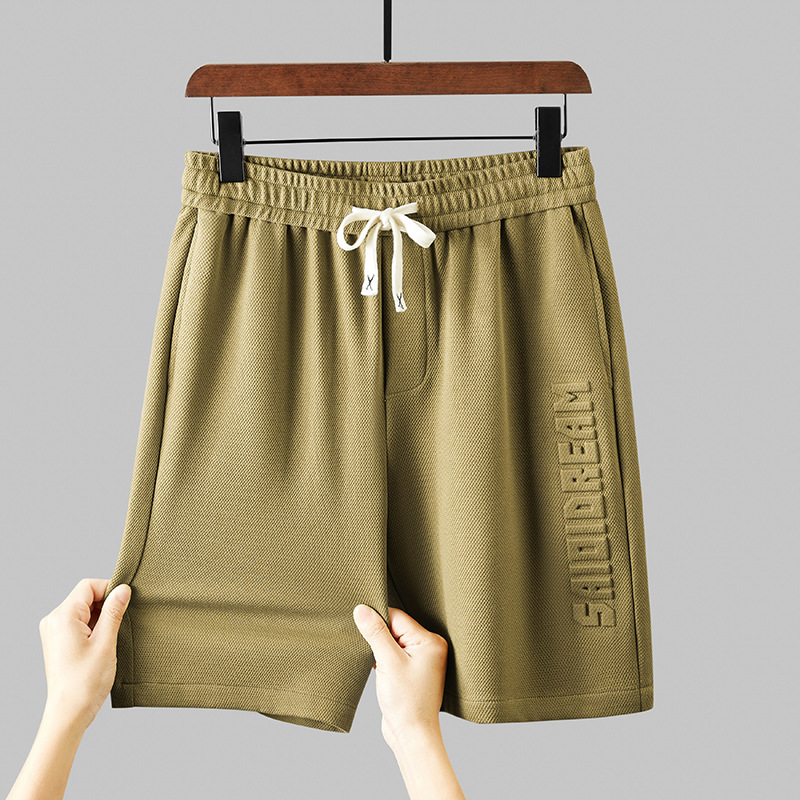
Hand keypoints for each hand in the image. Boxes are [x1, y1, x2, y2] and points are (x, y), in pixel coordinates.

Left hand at [39, 578, 130, 728]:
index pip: (88, 586)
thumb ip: (114, 612)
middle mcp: (54, 621)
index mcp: (63, 617)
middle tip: (120, 622)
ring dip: (100, 617)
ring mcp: (54, 631)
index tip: (125, 601)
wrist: (69, 712)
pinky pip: (78, 622)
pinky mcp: (58, 641)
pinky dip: (93, 626)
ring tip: (110, 637)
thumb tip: (123, 589)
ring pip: (83, 609)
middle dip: (106, 605)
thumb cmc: (85, 682)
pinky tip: (102, 642)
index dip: (109, 589)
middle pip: (85, 596)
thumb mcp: (106, 642)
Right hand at [352, 604, 448, 750]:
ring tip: (379, 666)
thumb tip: (362, 609)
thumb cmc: (406, 703)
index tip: (364, 631)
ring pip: (392, 641)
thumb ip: (375, 633)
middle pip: (394, 627)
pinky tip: (379, 671)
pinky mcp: (412, 670)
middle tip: (374, 655)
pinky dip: (383, 659)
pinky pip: (394, 654)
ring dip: (380, 650)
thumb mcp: (388, 662)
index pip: (396, 617)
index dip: (378, 623)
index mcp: (430, 640)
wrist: (411, 736)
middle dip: (379, 638)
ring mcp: (422, 659)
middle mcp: (429, 647)